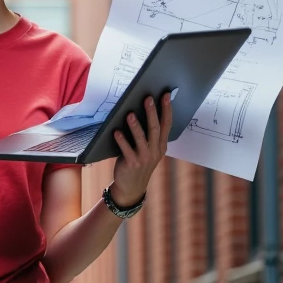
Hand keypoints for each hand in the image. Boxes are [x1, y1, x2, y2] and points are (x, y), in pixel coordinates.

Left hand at [110, 92, 172, 208]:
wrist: (131, 187)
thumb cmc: (139, 163)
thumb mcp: (149, 150)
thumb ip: (150, 135)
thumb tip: (143, 111)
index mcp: (161, 145)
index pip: (166, 124)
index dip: (167, 109)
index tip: (165, 95)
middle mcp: (155, 151)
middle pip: (155, 128)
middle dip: (152, 112)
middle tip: (148, 98)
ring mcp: (144, 158)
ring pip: (141, 138)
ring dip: (135, 125)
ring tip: (129, 114)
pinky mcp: (132, 163)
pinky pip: (126, 149)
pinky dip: (121, 140)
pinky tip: (116, 132)